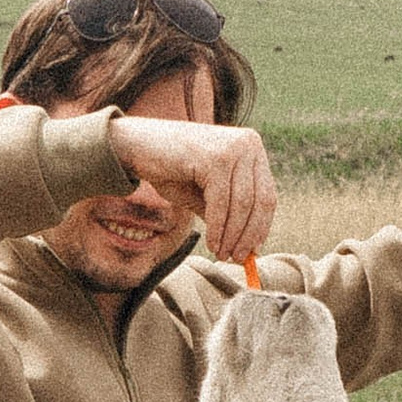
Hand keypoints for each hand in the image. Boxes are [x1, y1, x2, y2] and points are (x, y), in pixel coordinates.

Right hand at [105, 111, 280, 263]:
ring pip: (242, 204)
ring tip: (222, 254)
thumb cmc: (169, 169)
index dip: (261, 226)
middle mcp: (247, 143)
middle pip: (260, 200)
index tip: (252, 250)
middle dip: (248, 235)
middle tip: (237, 258)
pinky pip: (221, 203)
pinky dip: (218, 227)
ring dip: (232, 235)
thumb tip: (248, 246)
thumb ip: (227, 211)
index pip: (267, 194)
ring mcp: (233, 147)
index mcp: (250, 147)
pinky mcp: (215, 157)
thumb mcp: (205, 193)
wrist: (133, 146)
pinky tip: (212, 243)